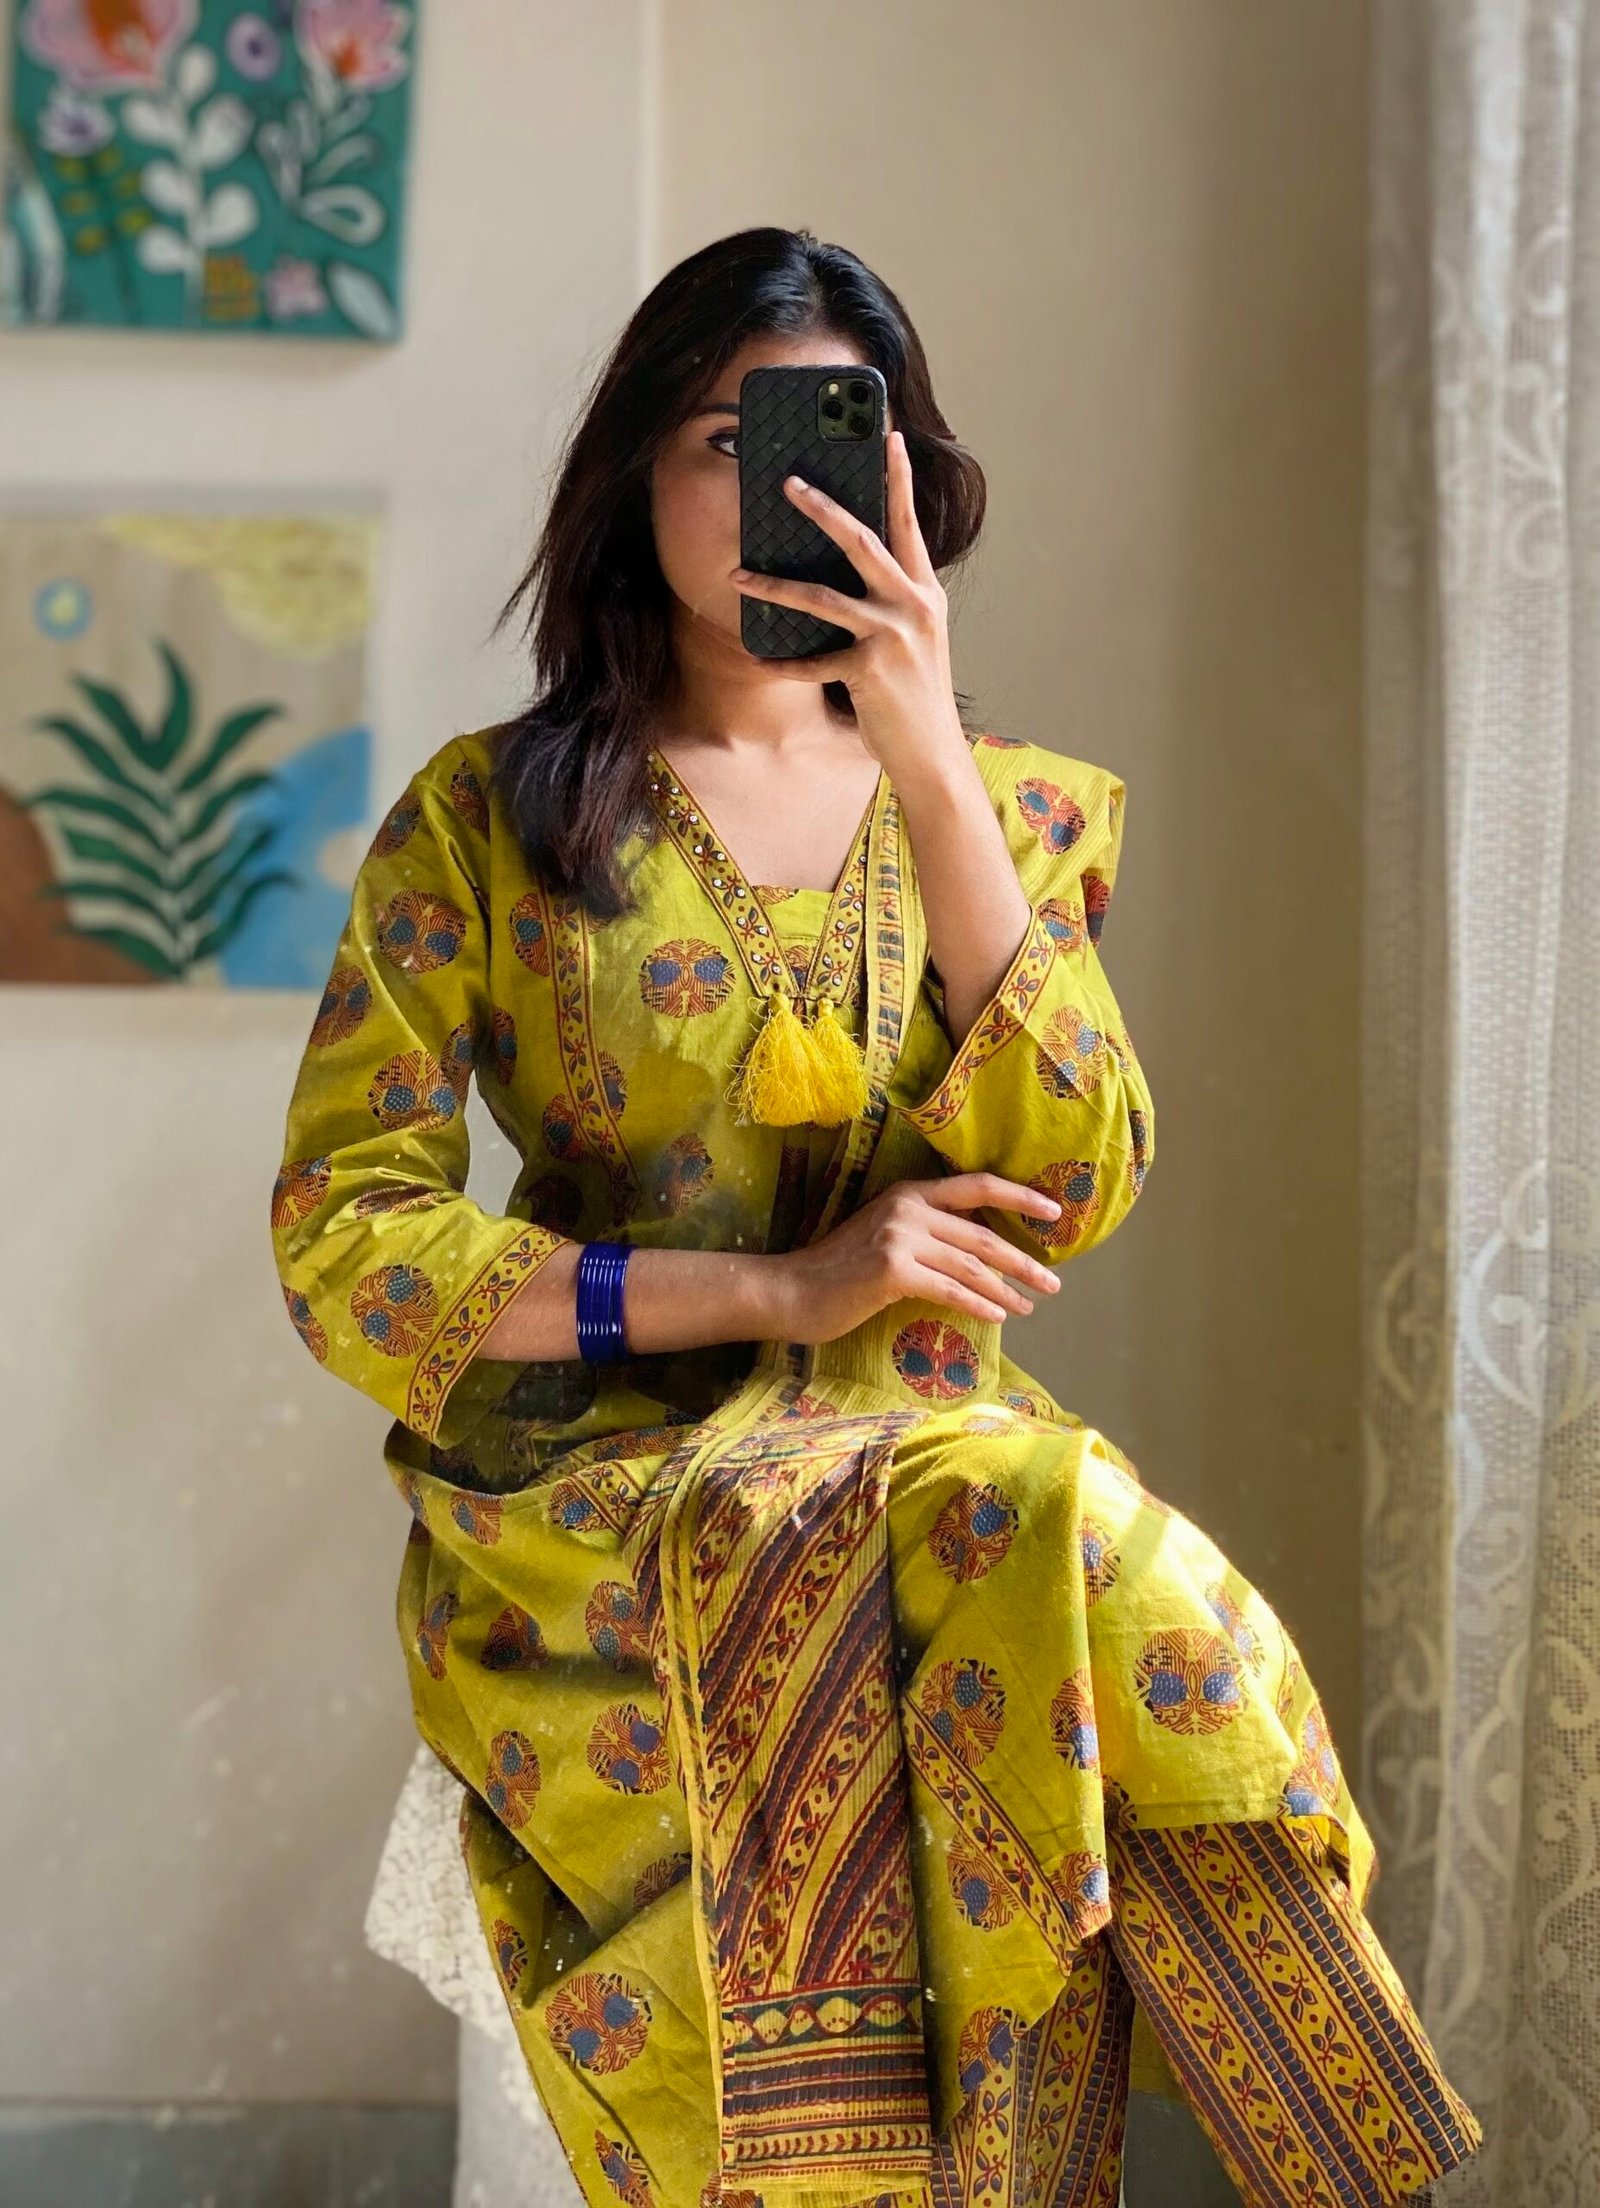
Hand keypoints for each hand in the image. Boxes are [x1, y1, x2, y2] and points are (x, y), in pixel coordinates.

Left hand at [728, 428, 967, 788]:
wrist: (932, 753)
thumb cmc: (915, 693)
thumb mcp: (914, 638)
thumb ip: (892, 600)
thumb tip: (852, 569)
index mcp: (923, 592)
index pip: (907, 523)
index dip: (898, 479)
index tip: (887, 437)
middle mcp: (912, 606)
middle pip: (861, 542)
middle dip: (821, 509)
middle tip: (789, 482)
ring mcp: (891, 638)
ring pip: (822, 598)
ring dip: (775, 585)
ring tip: (739, 575)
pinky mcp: (867, 672)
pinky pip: (812, 662)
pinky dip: (782, 664)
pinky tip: (759, 661)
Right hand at [763, 1172, 1064, 1345]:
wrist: (792, 1291)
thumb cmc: (840, 1272)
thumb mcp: (886, 1237)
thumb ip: (927, 1234)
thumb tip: (982, 1253)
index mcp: (909, 1193)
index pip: (978, 1186)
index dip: (1021, 1196)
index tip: (1055, 1213)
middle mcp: (908, 1208)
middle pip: (983, 1234)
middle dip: (1024, 1261)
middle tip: (1053, 1283)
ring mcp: (900, 1237)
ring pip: (971, 1265)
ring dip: (1007, 1290)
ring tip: (1030, 1306)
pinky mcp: (893, 1270)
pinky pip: (951, 1290)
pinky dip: (979, 1305)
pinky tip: (998, 1317)